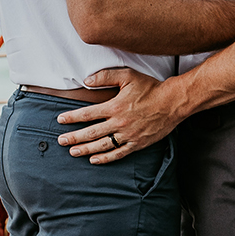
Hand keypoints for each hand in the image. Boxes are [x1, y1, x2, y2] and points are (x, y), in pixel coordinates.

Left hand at [55, 69, 184, 161]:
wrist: (172, 102)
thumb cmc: (150, 88)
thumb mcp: (128, 76)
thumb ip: (105, 76)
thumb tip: (86, 81)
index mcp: (115, 106)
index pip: (87, 114)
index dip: (72, 117)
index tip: (61, 120)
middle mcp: (119, 123)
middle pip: (91, 133)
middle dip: (73, 137)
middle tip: (61, 141)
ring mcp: (128, 135)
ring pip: (102, 145)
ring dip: (85, 149)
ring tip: (73, 152)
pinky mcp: (137, 143)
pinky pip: (118, 153)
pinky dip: (105, 158)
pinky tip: (94, 160)